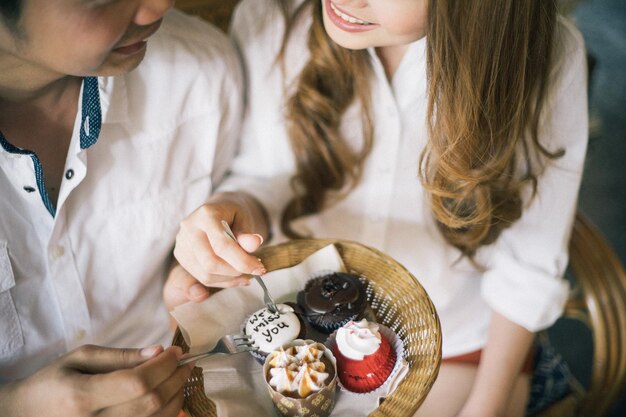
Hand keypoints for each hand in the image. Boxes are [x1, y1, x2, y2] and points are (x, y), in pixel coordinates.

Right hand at [0, 345, 192, 416]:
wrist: (26, 416)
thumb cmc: (54, 382)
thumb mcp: (81, 358)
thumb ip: (121, 356)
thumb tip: (158, 351)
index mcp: (83, 397)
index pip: (138, 382)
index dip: (164, 366)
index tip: (176, 351)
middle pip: (152, 402)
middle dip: (175, 378)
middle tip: (184, 362)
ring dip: (177, 396)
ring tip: (180, 377)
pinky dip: (167, 414)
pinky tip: (170, 398)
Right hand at [167, 192, 268, 308]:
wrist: (216, 210)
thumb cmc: (232, 214)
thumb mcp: (244, 217)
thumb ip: (247, 233)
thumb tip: (255, 243)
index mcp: (205, 215)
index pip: (222, 245)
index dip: (242, 261)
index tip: (260, 268)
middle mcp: (189, 229)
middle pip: (210, 263)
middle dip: (235, 272)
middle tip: (254, 270)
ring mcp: (182, 244)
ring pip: (206, 274)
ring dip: (230, 279)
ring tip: (246, 272)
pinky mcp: (181, 256)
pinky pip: (202, 277)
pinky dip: (223, 281)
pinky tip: (235, 275)